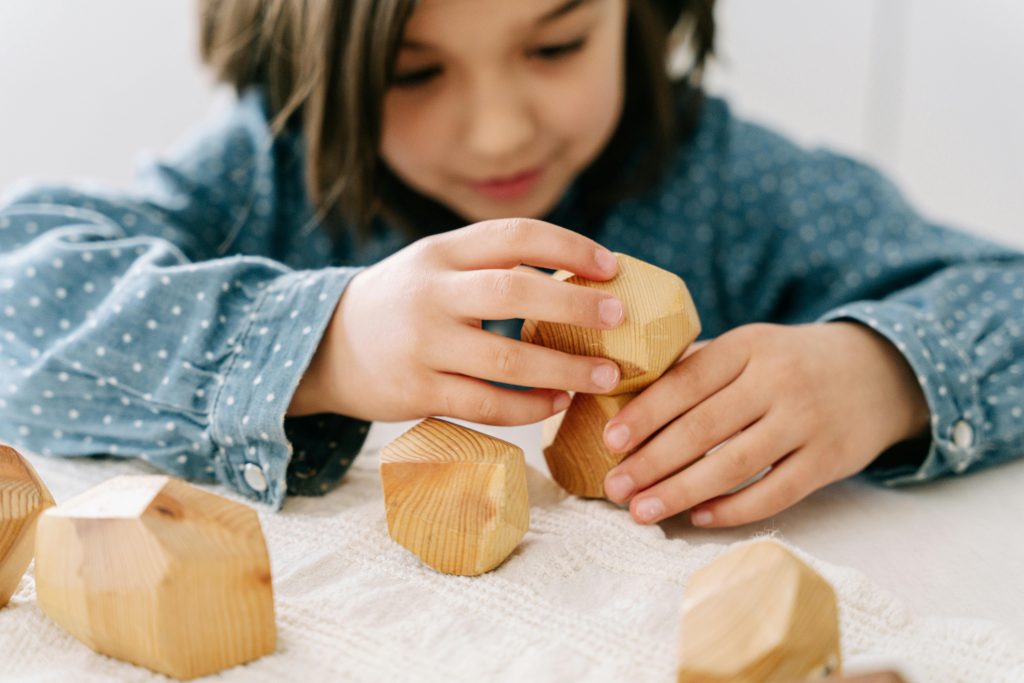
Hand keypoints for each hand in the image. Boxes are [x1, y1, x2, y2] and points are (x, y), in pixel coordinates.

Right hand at [288, 218, 626, 423]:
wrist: (323, 346)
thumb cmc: (401, 303)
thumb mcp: (434, 267)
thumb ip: (490, 266)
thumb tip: (580, 278)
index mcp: (440, 252)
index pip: (514, 235)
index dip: (568, 247)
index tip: (610, 266)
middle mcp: (430, 293)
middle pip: (515, 292)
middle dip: (576, 306)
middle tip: (618, 318)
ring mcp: (422, 345)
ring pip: (507, 360)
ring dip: (565, 369)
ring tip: (606, 375)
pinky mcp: (416, 392)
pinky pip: (486, 404)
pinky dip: (529, 408)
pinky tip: (558, 404)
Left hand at [601, 322, 930, 526]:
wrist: (877, 372)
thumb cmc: (789, 362)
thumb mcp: (749, 346)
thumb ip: (698, 367)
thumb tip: (626, 398)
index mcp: (749, 346)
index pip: (686, 381)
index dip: (645, 413)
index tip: (610, 442)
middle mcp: (778, 381)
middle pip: (703, 428)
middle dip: (651, 462)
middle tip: (614, 487)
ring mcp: (807, 422)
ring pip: (734, 465)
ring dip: (680, 492)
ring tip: (641, 511)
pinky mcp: (829, 460)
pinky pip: (774, 492)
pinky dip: (732, 510)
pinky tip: (697, 517)